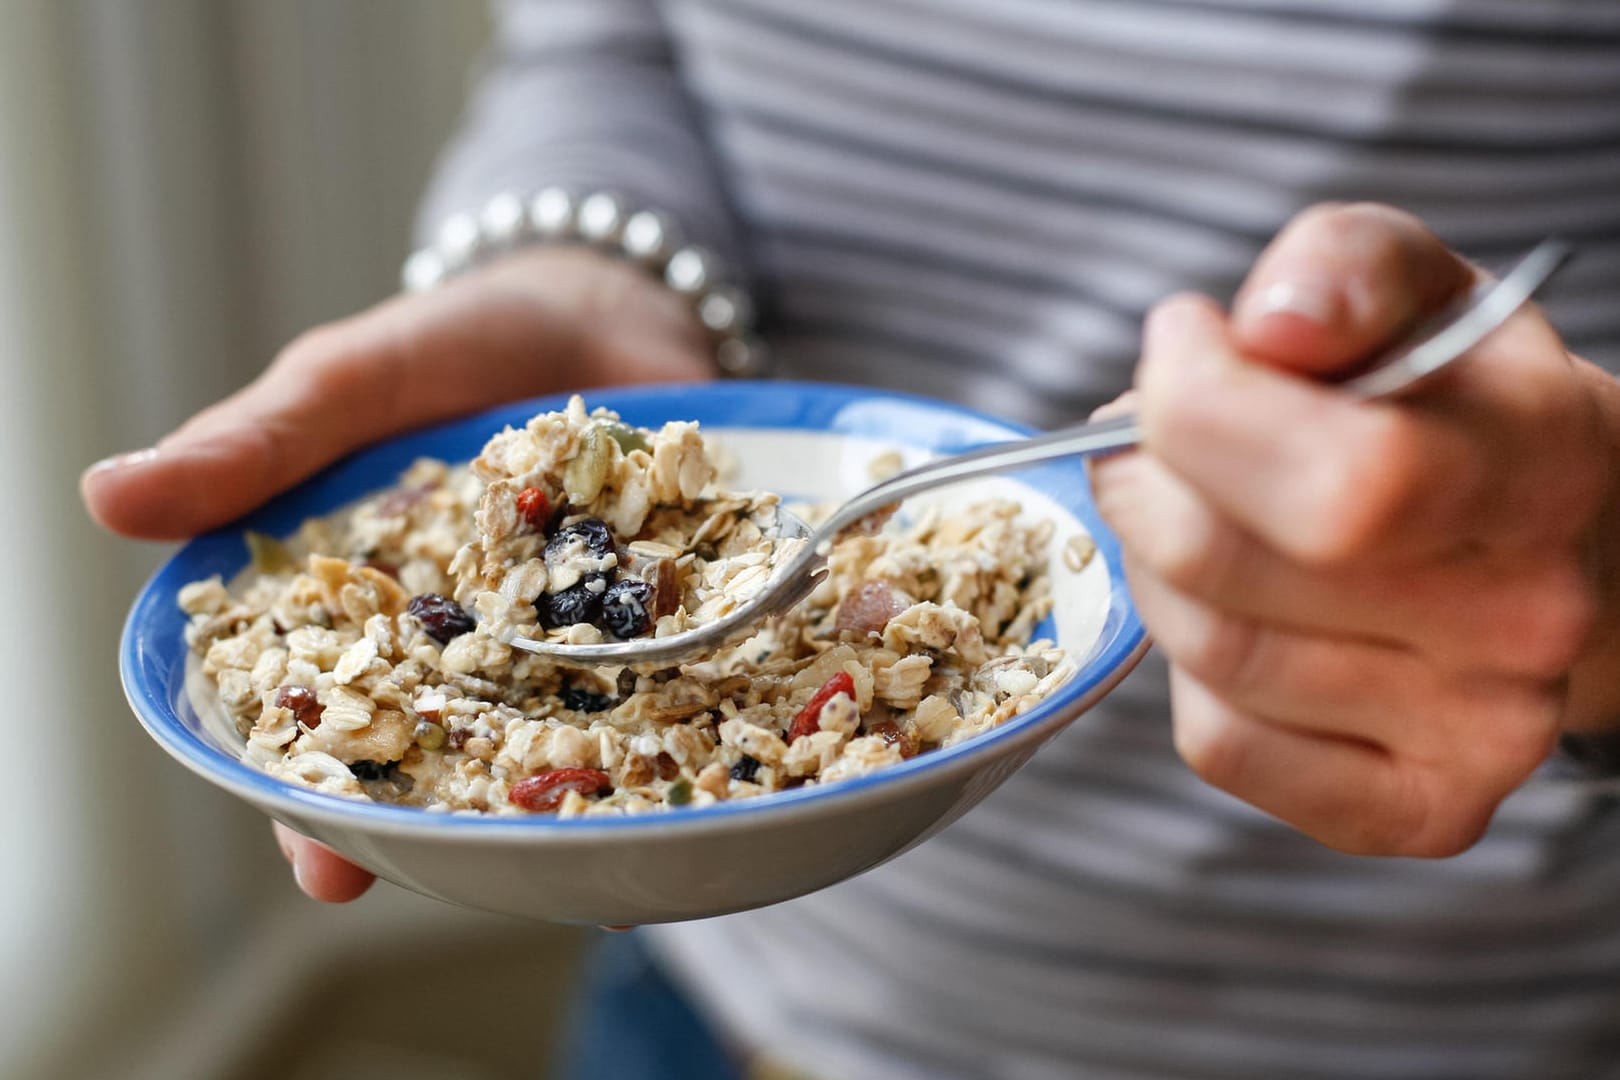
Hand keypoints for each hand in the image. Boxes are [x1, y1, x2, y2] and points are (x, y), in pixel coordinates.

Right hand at [85, 247, 712, 898]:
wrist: (603, 298)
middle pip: (449, 753)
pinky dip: (679, 718)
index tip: (323, 860)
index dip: (320, 794)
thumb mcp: (348, 384)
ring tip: (576, 856)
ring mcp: (575, 630)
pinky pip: (669, 675)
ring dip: (563, 792)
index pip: (333, 719)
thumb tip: (106, 495)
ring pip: (561, 734)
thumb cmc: (454, 344)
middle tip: (457, 875)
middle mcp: (475, 640)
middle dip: (445, 819)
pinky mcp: (663, 606)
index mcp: (377, 606)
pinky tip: (683, 777)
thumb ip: (256, 447)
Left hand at [1092, 203, 1619, 856]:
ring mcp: (1480, 735)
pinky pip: (1220, 743)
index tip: (1177, 346)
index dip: (1199, 408)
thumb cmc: (1454, 405)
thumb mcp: (1418, 290)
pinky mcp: (1416, 812)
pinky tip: (1230, 608)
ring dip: (1153, 566)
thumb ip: (1343, 268)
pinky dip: (1185, 670)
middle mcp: (1525, 619)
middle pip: (1224, 564)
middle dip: (1141, 478)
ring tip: (1188, 512)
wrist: (1555, 538)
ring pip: (1209, 652)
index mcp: (1539, 467)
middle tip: (1143, 439)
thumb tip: (1268, 327)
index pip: (1339, 481)